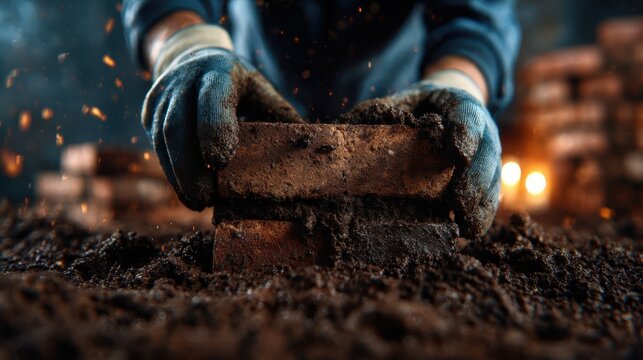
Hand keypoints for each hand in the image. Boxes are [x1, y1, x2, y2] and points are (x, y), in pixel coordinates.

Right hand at [142, 47, 302, 209]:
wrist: (195, 60)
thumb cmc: (240, 86)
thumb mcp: (263, 93)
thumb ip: (281, 119)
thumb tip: (312, 155)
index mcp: (219, 71)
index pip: (211, 99)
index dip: (213, 130)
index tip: (220, 164)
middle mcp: (184, 79)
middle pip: (177, 124)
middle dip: (190, 167)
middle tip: (205, 200)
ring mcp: (161, 94)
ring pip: (162, 138)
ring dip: (178, 175)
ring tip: (198, 202)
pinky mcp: (149, 110)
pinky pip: (156, 144)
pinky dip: (171, 170)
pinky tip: (186, 190)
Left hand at [343, 81, 500, 236]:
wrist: (450, 102)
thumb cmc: (422, 104)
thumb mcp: (405, 99)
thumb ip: (382, 109)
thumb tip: (343, 128)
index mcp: (461, 103)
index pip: (467, 117)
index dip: (466, 136)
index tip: (458, 156)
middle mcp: (483, 129)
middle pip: (487, 153)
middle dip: (475, 178)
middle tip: (459, 200)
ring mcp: (488, 153)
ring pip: (493, 178)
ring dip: (481, 203)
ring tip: (466, 226)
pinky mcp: (487, 174)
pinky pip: (491, 195)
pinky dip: (483, 214)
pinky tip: (470, 231)